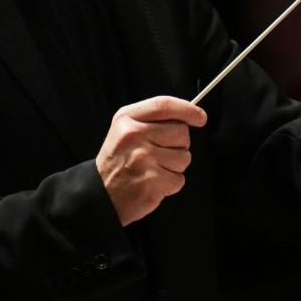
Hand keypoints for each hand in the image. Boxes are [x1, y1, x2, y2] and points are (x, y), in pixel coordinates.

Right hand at [95, 96, 206, 225]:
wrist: (100, 194)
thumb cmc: (118, 161)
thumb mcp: (124, 129)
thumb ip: (152, 119)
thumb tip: (190, 116)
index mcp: (127, 118)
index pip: (164, 105)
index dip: (188, 109)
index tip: (200, 117)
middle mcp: (134, 135)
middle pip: (181, 132)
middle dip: (179, 144)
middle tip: (160, 153)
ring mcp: (143, 158)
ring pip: (184, 157)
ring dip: (175, 166)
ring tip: (154, 169)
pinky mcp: (152, 181)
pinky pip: (179, 179)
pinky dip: (171, 184)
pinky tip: (154, 183)